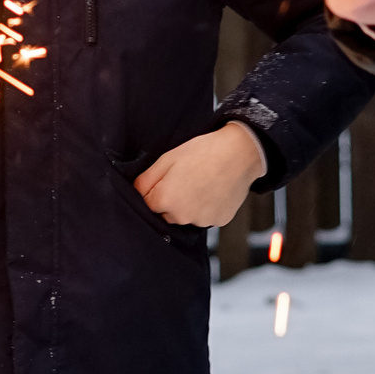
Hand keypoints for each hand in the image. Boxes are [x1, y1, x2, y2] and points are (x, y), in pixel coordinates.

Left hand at [135, 121, 264, 226]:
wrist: (239, 153)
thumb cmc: (203, 152)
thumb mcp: (167, 158)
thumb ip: (146, 180)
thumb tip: (135, 192)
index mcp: (165, 200)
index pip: (148, 205)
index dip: (156, 191)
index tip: (167, 179)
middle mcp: (182, 216)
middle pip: (167, 214)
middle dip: (171, 200)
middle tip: (185, 178)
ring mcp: (202, 221)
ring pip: (186, 217)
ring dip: (189, 205)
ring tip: (201, 182)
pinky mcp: (219, 221)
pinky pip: (205, 217)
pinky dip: (206, 207)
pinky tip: (213, 189)